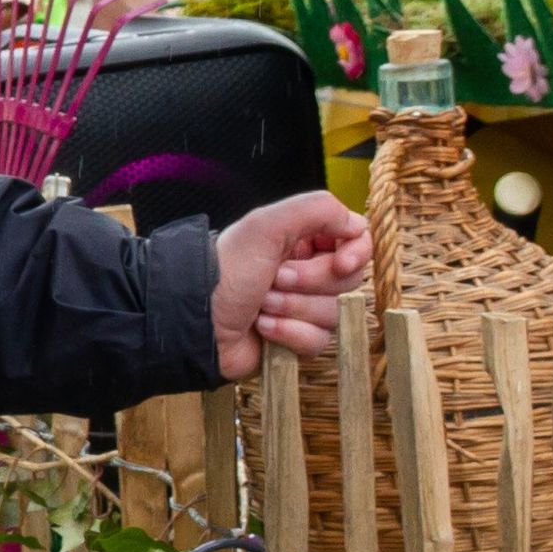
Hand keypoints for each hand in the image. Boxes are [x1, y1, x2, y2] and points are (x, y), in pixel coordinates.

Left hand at [210, 190, 370, 378]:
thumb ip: (318, 210)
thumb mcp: (267, 224)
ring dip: (294, 308)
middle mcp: (308, 270)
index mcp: (304, 239)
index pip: (357, 241)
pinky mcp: (297, 338)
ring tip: (262, 303)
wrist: (196, 319)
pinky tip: (263, 327)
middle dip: (310, 282)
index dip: (355, 253)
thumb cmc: (226, 268)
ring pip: (334, 314)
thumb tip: (356, 226)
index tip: (341, 261)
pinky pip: (318, 341)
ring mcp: (304, 306)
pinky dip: (289, 333)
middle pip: (348, 281)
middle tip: (275, 279)